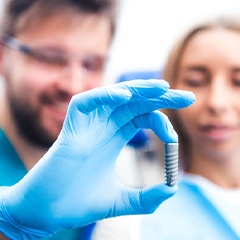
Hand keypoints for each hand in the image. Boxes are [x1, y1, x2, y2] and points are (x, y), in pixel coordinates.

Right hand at [0, 79, 194, 238]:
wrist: (49, 212)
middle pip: (134, 102)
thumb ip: (146, 197)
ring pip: (114, 96)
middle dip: (159, 96)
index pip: (141, 117)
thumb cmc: (79, 202)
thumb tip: (172, 190)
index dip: (161, 121)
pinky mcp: (71, 127)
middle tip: (186, 96)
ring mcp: (87, 125)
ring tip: (162, 88)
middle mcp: (103, 127)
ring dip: (138, 90)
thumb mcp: (121, 200)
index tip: (174, 138)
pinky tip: (126, 97)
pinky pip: (87, 102)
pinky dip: (105, 96)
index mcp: (114, 138)